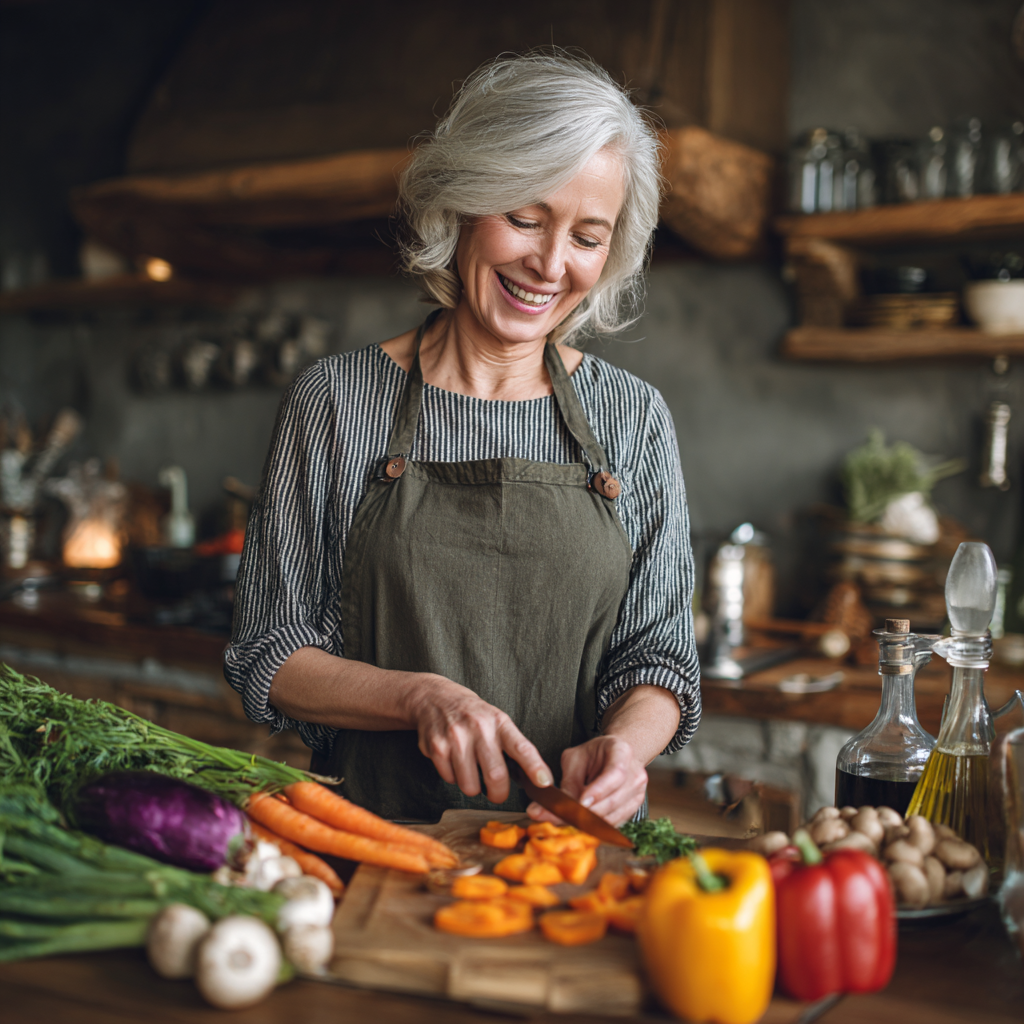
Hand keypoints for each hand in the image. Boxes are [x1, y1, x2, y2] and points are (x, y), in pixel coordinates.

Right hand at [405, 674, 552, 803]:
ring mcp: (456, 737)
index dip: (535, 767)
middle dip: (498, 794)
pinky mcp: (437, 747)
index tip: (544, 783)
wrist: (435, 697)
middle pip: (495, 775)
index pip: (522, 747)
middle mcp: (479, 727)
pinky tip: (453, 761)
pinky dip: (453, 778)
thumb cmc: (471, 714)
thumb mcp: (495, 720)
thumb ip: (511, 745)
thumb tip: (531, 778)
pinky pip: (449, 779)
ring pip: (470, 785)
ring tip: (470, 770)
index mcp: (499, 722)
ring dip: (472, 787)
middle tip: (497, 793)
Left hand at [526, 735, 646, 826]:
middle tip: (564, 818)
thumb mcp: (575, 759)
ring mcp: (637, 792)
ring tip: (568, 822)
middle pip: (616, 799)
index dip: (599, 790)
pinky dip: (597, 826)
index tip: (581, 802)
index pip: (616, 773)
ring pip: (615, 815)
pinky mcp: (633, 809)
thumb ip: (567, 783)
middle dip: (590, 813)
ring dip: (591, 822)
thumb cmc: (592, 755)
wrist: (612, 756)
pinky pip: (615, 822)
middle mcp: (635, 773)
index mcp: (622, 751)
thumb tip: (546, 809)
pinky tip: (581, 824)